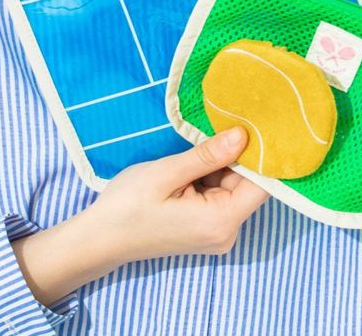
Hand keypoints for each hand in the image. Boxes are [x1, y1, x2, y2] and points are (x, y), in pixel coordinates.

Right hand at [84, 126, 269, 265]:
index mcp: (221, 221)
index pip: (262, 185)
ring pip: (234, 186)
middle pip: (249, 184)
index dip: (261, 154)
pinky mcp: (206, 226)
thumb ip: (208, 155)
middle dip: (236, 155)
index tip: (256, 123)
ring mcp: (217, 231)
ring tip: (200, 141)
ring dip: (220, 163)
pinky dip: (211, 174)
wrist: (99, 238)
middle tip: (222, 122)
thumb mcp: (167, 173)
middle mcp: (226, 231)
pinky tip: (193, 159)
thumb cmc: (127, 207)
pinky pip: (220, 193)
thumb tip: (243, 135)